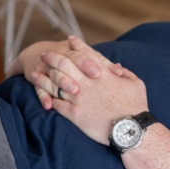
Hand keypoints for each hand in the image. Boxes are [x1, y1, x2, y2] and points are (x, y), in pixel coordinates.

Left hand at [28, 37, 144, 143]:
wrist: (130, 129)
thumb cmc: (136, 106)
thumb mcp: (135, 83)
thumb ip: (124, 72)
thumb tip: (116, 65)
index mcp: (102, 73)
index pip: (85, 53)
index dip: (76, 44)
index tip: (69, 39)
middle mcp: (87, 82)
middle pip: (64, 64)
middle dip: (53, 57)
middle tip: (44, 54)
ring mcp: (79, 98)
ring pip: (55, 83)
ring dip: (43, 76)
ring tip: (33, 73)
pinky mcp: (75, 114)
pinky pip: (56, 103)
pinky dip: (47, 98)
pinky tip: (41, 95)